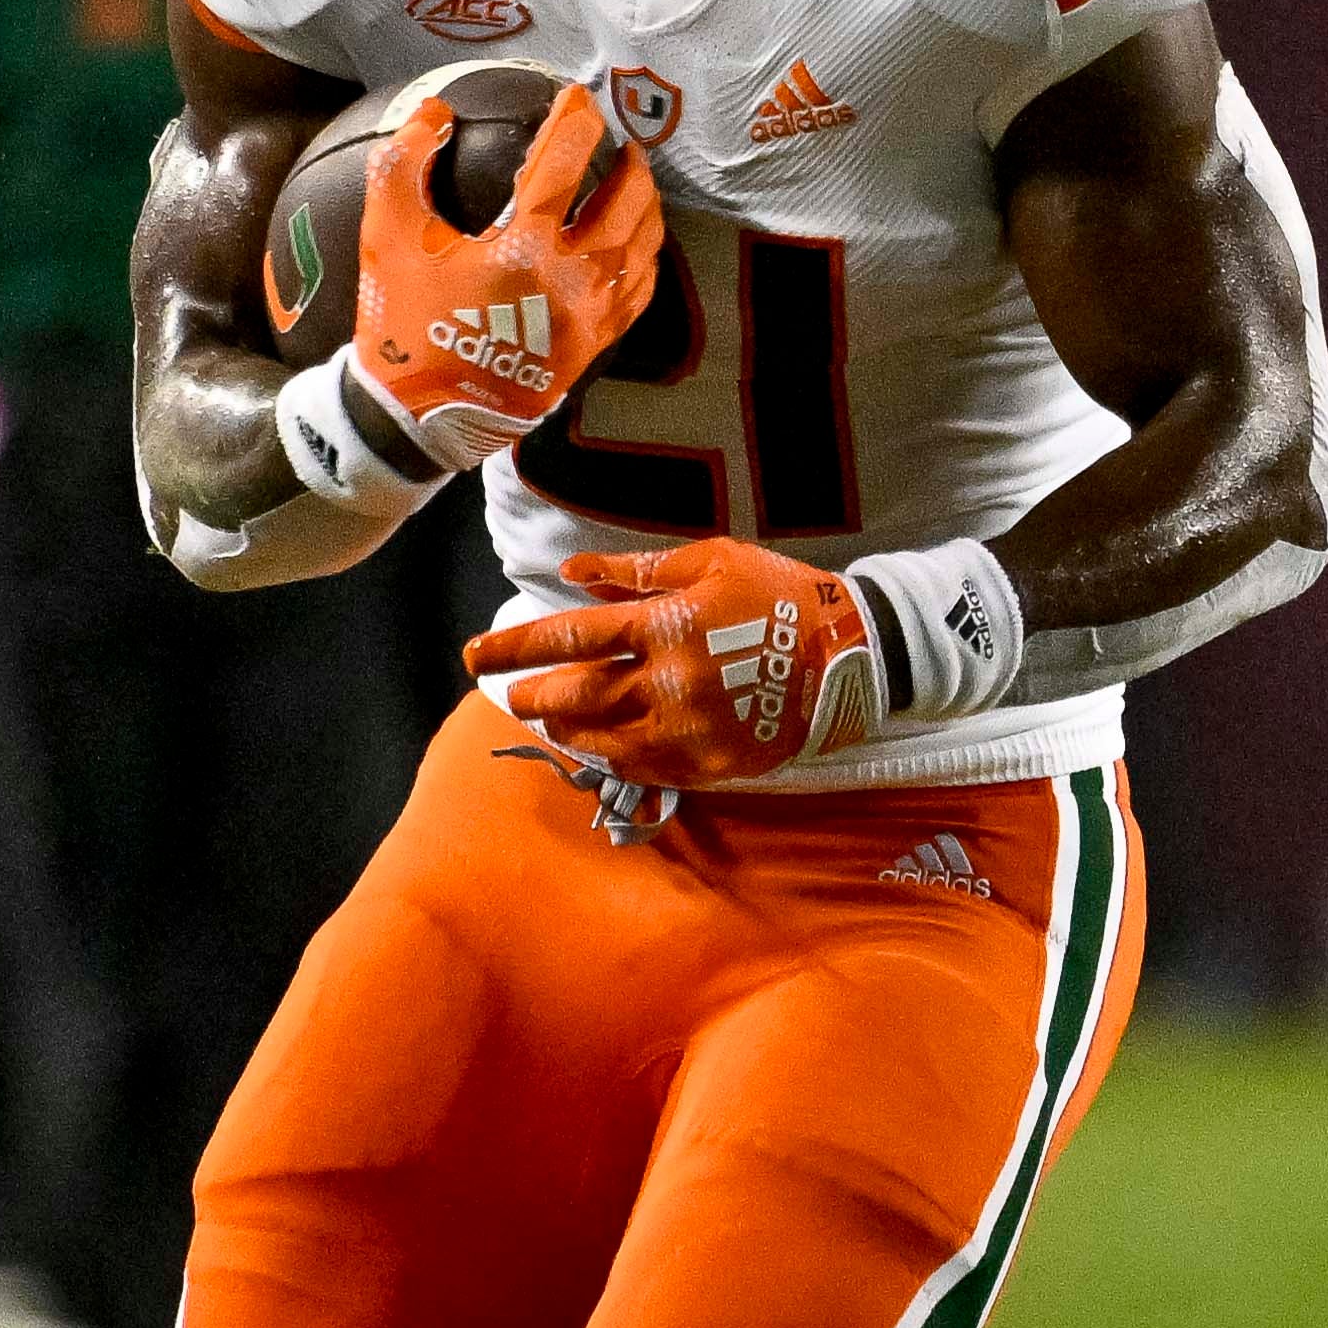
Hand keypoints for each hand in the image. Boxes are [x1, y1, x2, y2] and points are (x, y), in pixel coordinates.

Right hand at [353, 80, 664, 465]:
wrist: (419, 420)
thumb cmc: (402, 326)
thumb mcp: (387, 240)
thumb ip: (402, 165)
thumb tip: (435, 112)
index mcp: (524, 248)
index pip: (563, 162)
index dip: (574, 118)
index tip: (576, 95)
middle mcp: (573, 280)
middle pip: (626, 201)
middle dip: (628, 161)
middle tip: (619, 138)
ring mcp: (591, 317)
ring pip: (643, 246)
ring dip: (645, 204)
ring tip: (636, 180)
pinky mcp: (595, 347)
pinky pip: (640, 292)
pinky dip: (645, 256)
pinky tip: (635, 243)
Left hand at [473, 539, 873, 781]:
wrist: (851, 655)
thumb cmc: (778, 595)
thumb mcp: (712, 561)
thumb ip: (638, 569)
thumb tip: (572, 574)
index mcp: (666, 624)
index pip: (570, 637)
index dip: (515, 647)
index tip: (475, 655)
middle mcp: (669, 681)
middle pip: (577, 694)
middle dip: (532, 693)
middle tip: (508, 691)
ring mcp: (688, 729)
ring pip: (602, 736)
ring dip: (564, 726)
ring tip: (546, 715)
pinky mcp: (709, 763)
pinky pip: (641, 767)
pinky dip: (607, 756)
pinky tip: (593, 745)